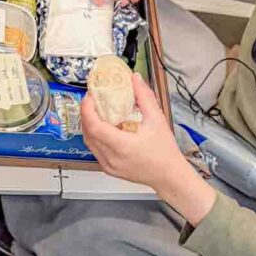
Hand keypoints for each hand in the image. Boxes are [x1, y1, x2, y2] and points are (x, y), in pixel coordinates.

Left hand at [81, 74, 216, 223]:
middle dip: (87, 114)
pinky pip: (95, 151)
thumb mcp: (157, 120)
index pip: (94, 126)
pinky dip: (95, 137)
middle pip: (88, 133)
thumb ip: (144, 97)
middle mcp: (112, 158)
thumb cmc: (165, 153)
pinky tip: (103, 129)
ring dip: (89, 126)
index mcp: (122, 146)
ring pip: (89, 143)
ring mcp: (109, 165)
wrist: (169, 176)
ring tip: (97, 112)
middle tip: (93, 100)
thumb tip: (135, 80)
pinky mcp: (109, 169)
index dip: (88, 109)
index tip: (91, 97)